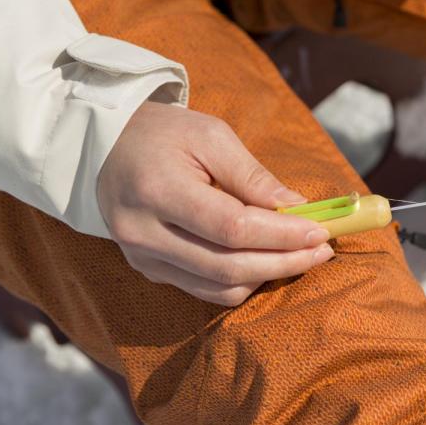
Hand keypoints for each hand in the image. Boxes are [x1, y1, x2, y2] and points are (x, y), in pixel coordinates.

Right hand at [97, 102, 333, 305]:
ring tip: (302, 255)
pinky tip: (268, 261)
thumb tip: (298, 208)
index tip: (320, 231)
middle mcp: (143, 233)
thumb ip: (253, 176)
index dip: (282, 235)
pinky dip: (244, 281)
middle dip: (285, 261)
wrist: (104, 147)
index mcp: (157, 190)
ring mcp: (143, 258)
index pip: (232, 228)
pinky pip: (206, 290)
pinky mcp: (149, 270)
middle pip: (229, 265)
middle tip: (322, 250)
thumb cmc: (164, 134)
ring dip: (269, 275)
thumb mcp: (211, 136)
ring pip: (220, 287)